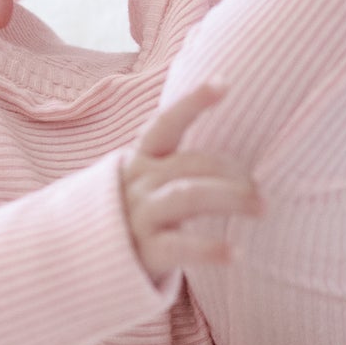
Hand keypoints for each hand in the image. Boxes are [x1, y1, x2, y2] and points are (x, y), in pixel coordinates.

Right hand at [121, 83, 261, 282]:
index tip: (223, 83)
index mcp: (139, 162)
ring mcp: (139, 216)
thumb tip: (239, 166)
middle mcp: (138, 184)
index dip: (193, 102)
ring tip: (262, 209)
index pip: (165, 124)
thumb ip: (175, 170)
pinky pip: (182, 246)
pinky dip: (211, 248)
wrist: (83, 262)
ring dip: (231, 198)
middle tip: (262, 190)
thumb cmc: (130, 220)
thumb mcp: (142, 185)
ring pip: (189, 195)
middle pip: (191, 164)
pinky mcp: (144, 252)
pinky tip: (236, 252)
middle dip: (232, 171)